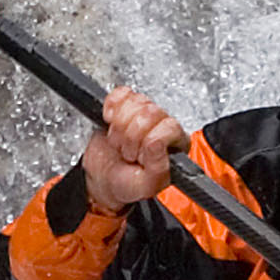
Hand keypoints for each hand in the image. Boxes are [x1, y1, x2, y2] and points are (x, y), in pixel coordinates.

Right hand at [77, 88, 189, 219]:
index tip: (139, 157)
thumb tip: (158, 143)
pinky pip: (120, 93)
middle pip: (150, 112)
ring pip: (135, 102)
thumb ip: (158, 168)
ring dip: (119, 127)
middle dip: (130, 136)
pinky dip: (111, 108)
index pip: (169, 126)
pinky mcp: (125, 104)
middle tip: (128, 152)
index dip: (148, 142)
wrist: (103, 180)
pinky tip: (110, 121)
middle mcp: (163, 124)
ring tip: (120, 143)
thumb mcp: (146, 186)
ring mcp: (144, 112)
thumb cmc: (128, 184)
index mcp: (176, 142)